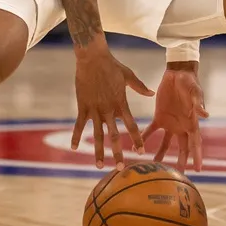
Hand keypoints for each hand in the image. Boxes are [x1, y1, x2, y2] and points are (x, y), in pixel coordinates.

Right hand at [70, 48, 153, 168]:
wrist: (92, 57)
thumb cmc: (112, 65)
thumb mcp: (128, 75)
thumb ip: (140, 87)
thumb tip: (152, 95)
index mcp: (121, 103)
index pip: (132, 125)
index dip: (137, 139)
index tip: (141, 152)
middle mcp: (108, 109)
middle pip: (115, 135)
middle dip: (118, 152)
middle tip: (120, 167)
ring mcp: (95, 109)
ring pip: (97, 134)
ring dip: (98, 151)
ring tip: (99, 166)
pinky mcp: (83, 106)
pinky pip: (79, 125)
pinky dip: (75, 136)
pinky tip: (73, 148)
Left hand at [142, 65, 208, 171]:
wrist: (178, 73)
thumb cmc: (190, 82)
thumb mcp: (195, 92)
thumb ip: (198, 103)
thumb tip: (205, 114)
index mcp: (192, 122)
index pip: (196, 143)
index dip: (197, 156)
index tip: (197, 170)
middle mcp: (181, 126)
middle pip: (182, 148)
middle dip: (180, 161)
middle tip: (176, 175)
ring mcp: (170, 123)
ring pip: (165, 143)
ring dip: (160, 154)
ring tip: (154, 165)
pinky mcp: (159, 117)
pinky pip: (151, 130)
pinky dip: (144, 138)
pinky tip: (136, 147)